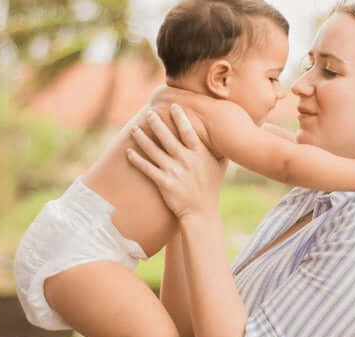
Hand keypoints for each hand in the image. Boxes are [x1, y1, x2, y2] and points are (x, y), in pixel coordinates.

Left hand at [127, 104, 228, 218]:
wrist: (201, 212)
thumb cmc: (211, 188)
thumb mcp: (220, 167)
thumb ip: (220, 150)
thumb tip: (225, 134)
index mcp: (200, 155)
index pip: (188, 131)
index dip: (180, 117)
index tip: (173, 106)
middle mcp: (186, 161)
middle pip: (167, 137)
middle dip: (156, 123)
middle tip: (149, 113)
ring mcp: (174, 172)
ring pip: (154, 151)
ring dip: (142, 138)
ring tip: (135, 128)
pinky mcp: (164, 183)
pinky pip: (147, 168)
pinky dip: (136, 159)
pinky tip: (129, 152)